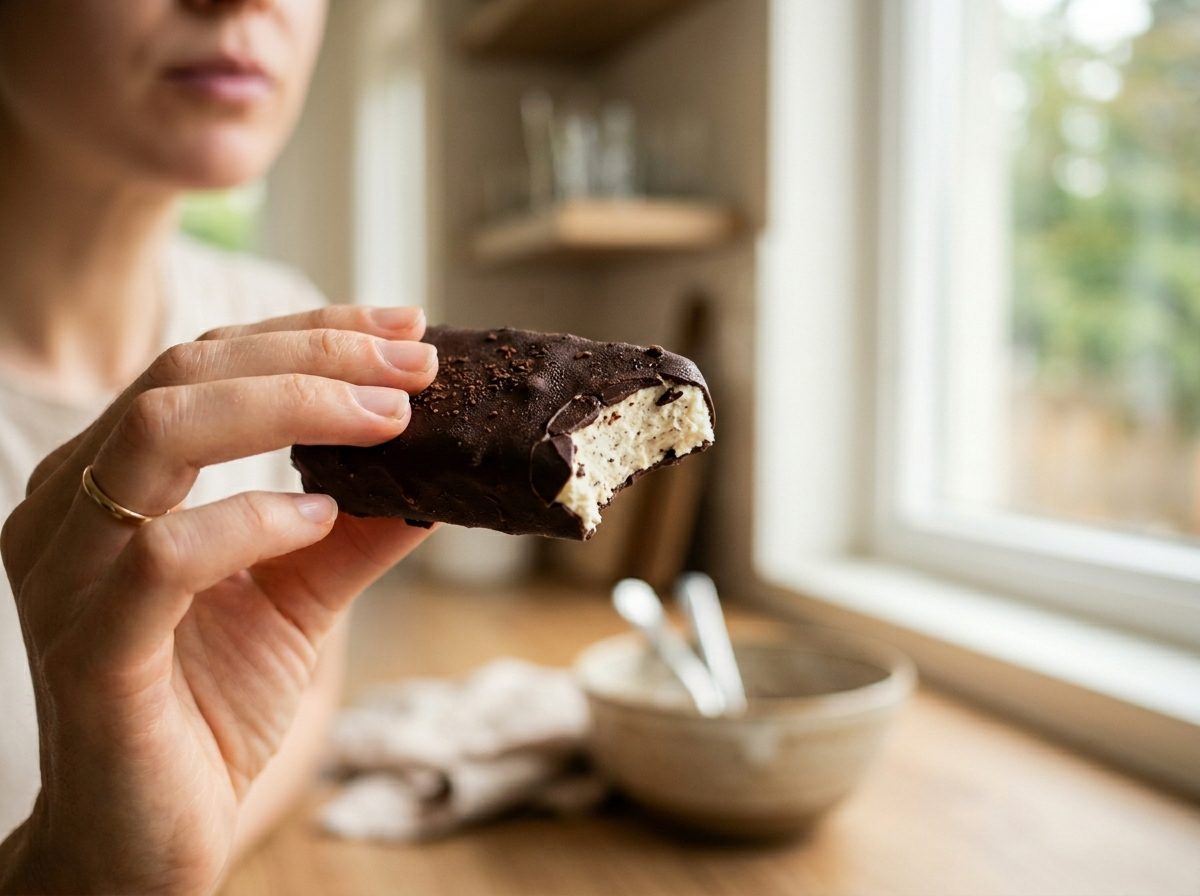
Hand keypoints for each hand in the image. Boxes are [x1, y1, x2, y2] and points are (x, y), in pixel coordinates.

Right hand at [0, 306, 437, 894]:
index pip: (205, 365)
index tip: (405, 328)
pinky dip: (251, 520)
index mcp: (110, 479)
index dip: (309, 334)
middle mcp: (72, 506)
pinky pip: (162, 555)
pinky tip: (319, 518)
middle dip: (313, 355)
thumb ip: (357, 533)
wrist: (147, 834)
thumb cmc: (208, 707)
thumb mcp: (299, 598)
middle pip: (183, 374)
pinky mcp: (90, 646)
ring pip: (159, 432)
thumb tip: (440, 473)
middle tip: (413, 365)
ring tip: (388, 420)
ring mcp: (67, 571)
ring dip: (290, 409)